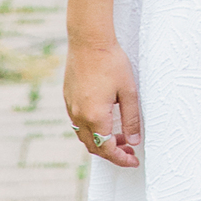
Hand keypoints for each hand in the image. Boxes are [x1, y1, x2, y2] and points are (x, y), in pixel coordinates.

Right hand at [61, 42, 142, 166]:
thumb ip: (131, 120)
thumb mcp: (128, 92)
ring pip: (84, 136)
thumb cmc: (111, 62)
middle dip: (112, 153)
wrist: (88, 39)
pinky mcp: (67, 97)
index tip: (133, 160)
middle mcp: (79, 115)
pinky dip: (91, 129)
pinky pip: (77, 122)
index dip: (121, 159)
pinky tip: (104, 120)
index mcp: (95, 116)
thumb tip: (133, 141)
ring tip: (119, 136)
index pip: (107, 149)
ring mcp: (71, 106)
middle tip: (129, 149)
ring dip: (101, 142)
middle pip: (94, 146)